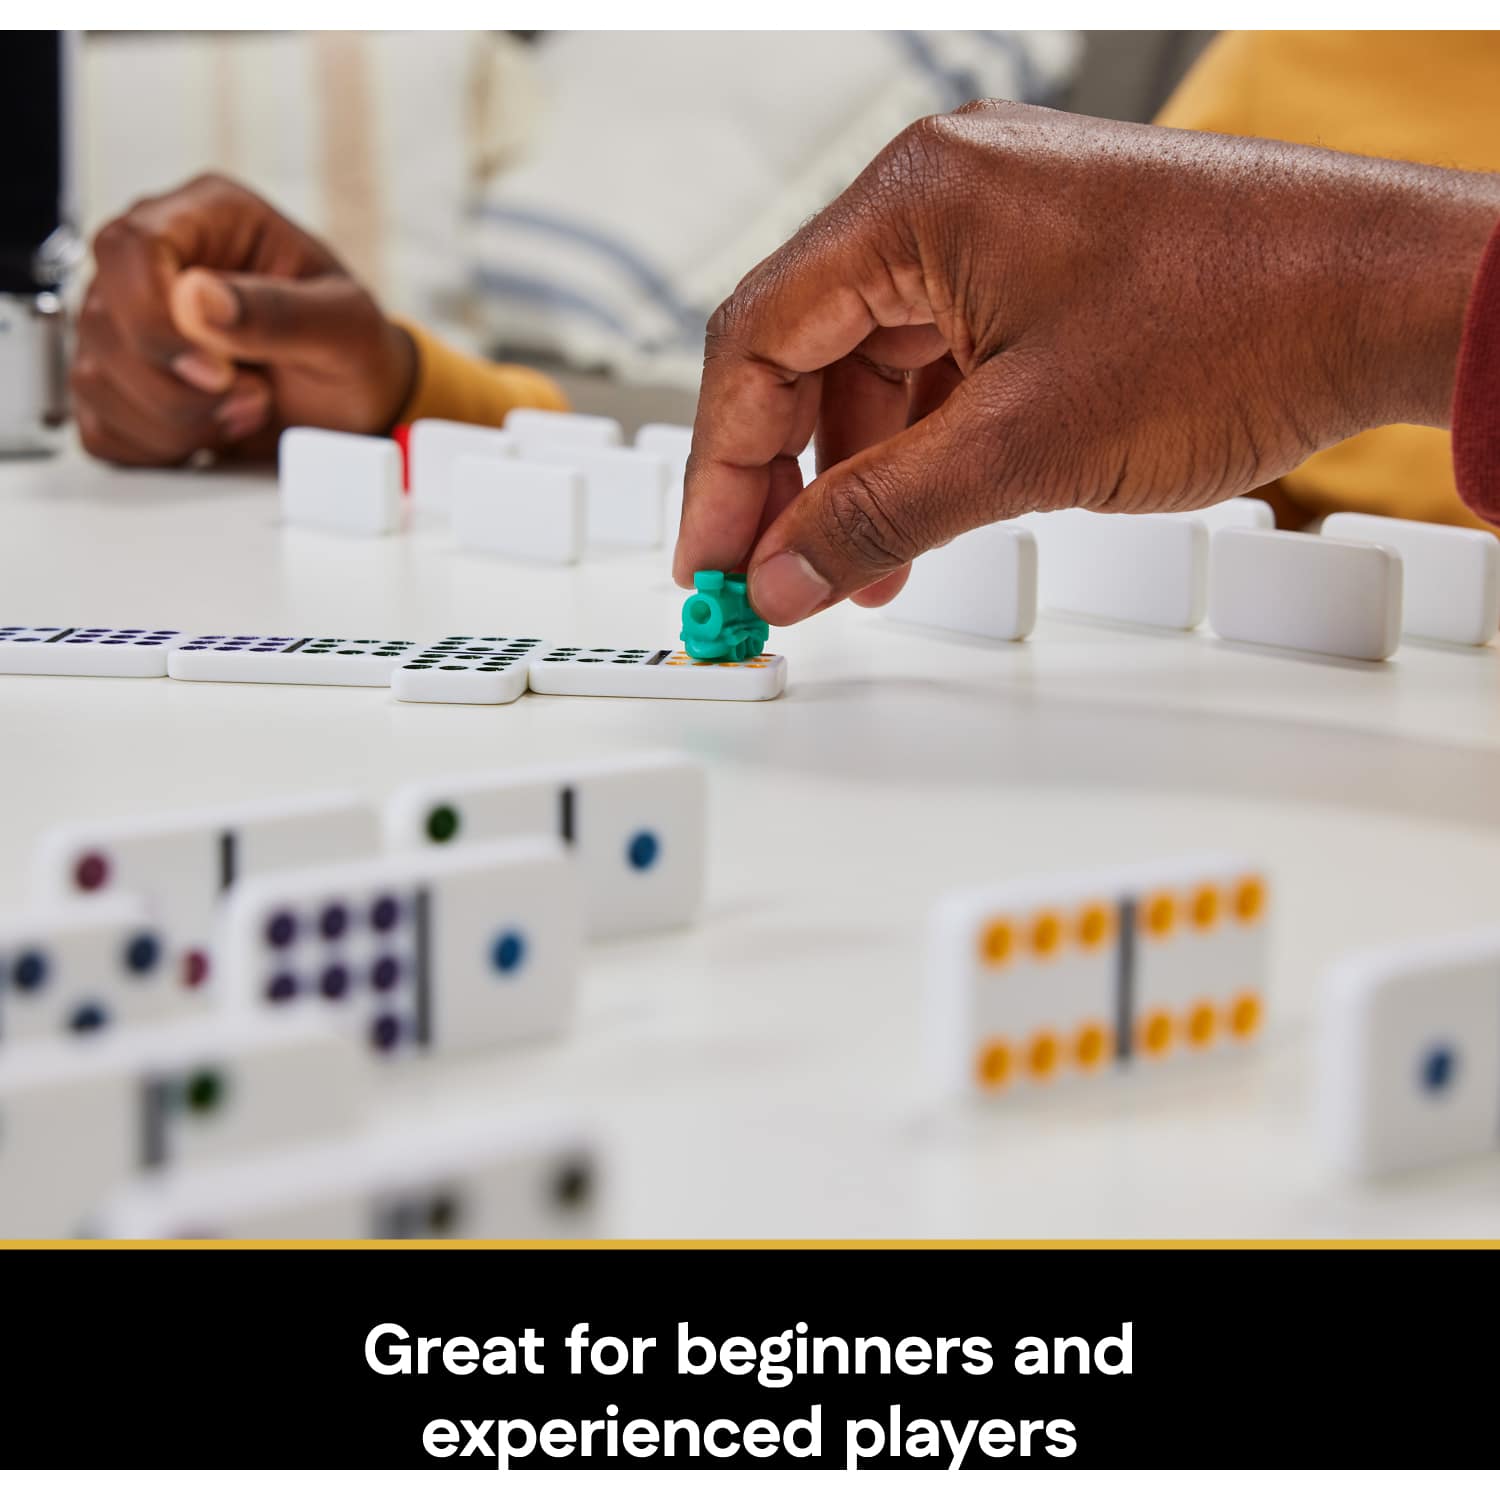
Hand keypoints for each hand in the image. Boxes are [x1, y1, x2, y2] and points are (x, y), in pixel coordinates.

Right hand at [72, 174, 415, 465]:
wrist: (354, 402)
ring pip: (95, 379)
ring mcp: (130, 326)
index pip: (129, 245)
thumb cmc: (353, 349)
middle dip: (179, 385)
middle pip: (101, 319)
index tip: (216, 369)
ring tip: (250, 409)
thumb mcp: (345, 325)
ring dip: (177, 420)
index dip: (156, 315)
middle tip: (256, 397)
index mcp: (208, 219)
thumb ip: (278, 310)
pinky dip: (159, 445)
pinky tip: (212, 430)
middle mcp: (155, 266)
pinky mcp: (124, 385)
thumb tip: (197, 300)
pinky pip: (103, 427)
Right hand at [676, 102, 1499, 623]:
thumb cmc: (1241, 326)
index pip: (757, 338)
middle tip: (767, 578)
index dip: (719, 466)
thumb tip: (783, 573)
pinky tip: (920, 516)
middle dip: (781, 477)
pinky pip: (940, 362)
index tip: (708, 560)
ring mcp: (995, 230)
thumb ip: (882, 515)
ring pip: (872, 364)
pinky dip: (920, 444)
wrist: (1394, 296)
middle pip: (805, 350)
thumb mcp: (1026, 446)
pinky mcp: (1040, 272)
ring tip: (858, 572)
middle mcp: (943, 196)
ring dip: (855, 472)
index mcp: (917, 199)